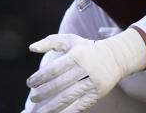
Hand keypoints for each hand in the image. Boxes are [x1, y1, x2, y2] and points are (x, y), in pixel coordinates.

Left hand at [27, 29, 145, 112]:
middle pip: (61, 84)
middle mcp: (85, 70)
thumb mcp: (70, 40)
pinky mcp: (97, 94)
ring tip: (41, 112)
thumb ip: (50, 42)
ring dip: (54, 106)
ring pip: (70, 97)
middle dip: (45, 93)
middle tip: (33, 98)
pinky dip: (68, 111)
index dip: (40, 77)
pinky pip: (81, 105)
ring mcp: (92, 83)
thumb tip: (31, 48)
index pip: (55, 68)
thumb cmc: (86, 48)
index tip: (29, 83)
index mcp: (76, 56)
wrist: (116, 58)